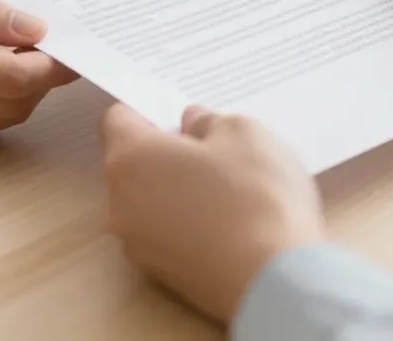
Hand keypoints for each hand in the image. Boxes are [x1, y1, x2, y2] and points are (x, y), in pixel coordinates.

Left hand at [101, 104, 324, 322]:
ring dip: (176, 189)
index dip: (149, 111)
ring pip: (148, 200)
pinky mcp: (160, 276)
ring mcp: (137, 245)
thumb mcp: (243, 132)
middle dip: (165, 151)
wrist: (274, 282)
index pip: (117, 118)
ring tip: (227, 190)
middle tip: (213, 150)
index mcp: (129, 158)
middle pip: (131, 162)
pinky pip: (165, 233)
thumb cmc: (255, 195)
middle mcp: (119, 203)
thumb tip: (191, 126)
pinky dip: (186, 223)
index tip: (181, 116)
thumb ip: (208, 121)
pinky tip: (227, 224)